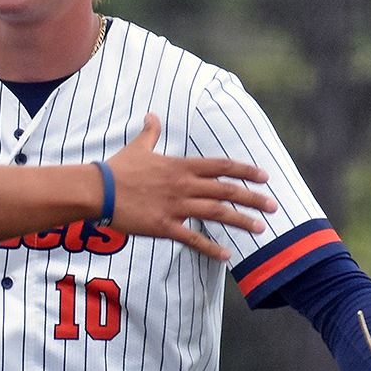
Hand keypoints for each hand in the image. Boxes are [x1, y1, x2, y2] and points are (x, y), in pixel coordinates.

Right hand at [105, 114, 276, 259]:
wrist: (97, 190)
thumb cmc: (117, 169)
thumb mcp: (137, 147)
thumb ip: (150, 132)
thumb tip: (151, 116)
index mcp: (181, 166)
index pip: (222, 167)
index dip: (246, 171)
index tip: (264, 177)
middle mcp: (184, 185)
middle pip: (227, 191)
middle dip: (253, 199)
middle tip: (273, 206)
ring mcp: (175, 207)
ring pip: (217, 214)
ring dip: (241, 221)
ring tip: (260, 229)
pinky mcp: (164, 226)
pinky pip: (193, 239)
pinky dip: (211, 248)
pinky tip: (227, 254)